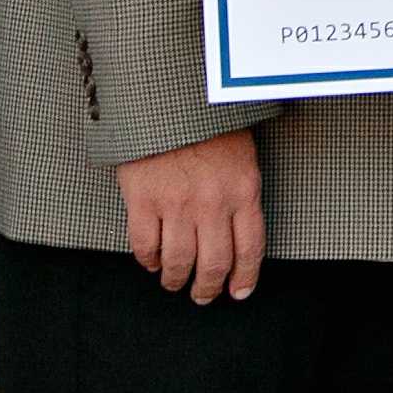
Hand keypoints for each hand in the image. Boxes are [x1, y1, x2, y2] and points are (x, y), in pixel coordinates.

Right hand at [115, 127, 264, 302]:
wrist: (168, 96)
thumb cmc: (207, 122)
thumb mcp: (241, 155)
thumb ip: (241, 193)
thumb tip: (239, 232)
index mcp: (243, 190)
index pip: (249, 249)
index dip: (244, 278)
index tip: (238, 292)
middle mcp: (212, 202)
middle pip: (213, 264)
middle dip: (207, 288)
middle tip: (202, 296)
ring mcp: (176, 203)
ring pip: (177, 262)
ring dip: (175, 279)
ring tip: (173, 282)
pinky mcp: (143, 200)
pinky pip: (145, 245)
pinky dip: (147, 260)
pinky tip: (150, 261)